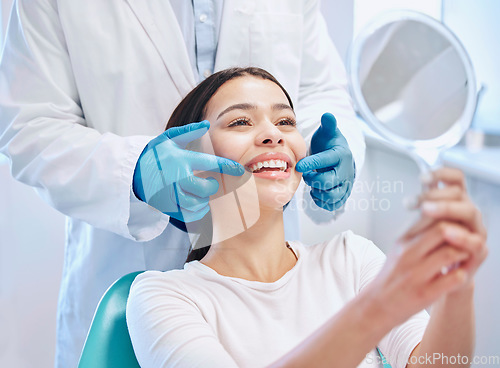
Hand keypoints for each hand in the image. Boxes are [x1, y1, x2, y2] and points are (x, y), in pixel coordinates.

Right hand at [133, 121, 243, 221]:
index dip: (228, 167)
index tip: (240, 170)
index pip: (210, 163)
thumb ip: (188, 131)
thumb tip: (206, 125)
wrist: (131, 172)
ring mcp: (170, 194)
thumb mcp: (168, 139)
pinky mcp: (166, 207)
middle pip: (204, 189)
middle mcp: (175, 178)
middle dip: (211, 186)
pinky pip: (188, 215)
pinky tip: (197, 204)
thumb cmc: (154, 154)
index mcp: (180, 160)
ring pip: (196, 204)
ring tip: (200, 193)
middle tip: (210, 183)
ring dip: (203, 200)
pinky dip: (197, 212)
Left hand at [295, 113, 354, 210]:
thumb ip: (328, 125)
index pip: (326, 160)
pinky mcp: (343, 195)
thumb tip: (327, 115)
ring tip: (312, 183)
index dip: (312, 163)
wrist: (340, 157)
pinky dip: (322, 201)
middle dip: (313, 179)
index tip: (299, 165)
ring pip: (333, 196)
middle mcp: (345, 171)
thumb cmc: (330, 144)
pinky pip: (333, 204)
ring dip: (318, 191)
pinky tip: (315, 192)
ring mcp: (345, 185)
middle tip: (306, 174)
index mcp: (340, 155)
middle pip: (329, 181)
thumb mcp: (328, 132)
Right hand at [365, 168, 486, 325]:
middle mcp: (407, 254)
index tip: (456, 225)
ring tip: (462, 258)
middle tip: (465, 240)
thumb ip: (417, 233)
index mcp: (402, 241)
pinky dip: (461, 275)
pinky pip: (454, 278)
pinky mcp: (425, 293)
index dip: (449, 218)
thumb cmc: (392, 276)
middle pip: (442, 230)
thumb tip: (437, 215)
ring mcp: (416, 274)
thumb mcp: (399, 249)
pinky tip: (458, 275)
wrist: (377, 305)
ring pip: (450, 253)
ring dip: (463, 254)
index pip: (430, 216)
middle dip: (460, 233)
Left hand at [412, 168, 487, 288]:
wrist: (438, 277)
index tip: (422, 177)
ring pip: (469, 212)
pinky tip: (447, 232)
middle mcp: (467, 212)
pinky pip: (476, 240)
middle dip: (435, 194)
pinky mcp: (479, 251)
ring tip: (427, 211)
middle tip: (415, 201)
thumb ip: (421, 205)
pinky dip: (461, 236)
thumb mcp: (421, 224)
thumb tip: (412, 188)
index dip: (442, 173)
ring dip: (447, 209)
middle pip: (459, 193)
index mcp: (456, 202)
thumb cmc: (430, 246)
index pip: (455, 179)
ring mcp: (476, 230)